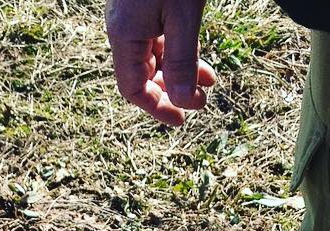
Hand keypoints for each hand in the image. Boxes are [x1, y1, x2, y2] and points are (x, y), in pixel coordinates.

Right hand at [105, 0, 216, 124]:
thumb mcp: (183, 17)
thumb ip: (182, 60)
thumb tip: (182, 102)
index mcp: (125, 36)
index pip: (133, 88)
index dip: (156, 107)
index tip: (181, 119)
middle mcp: (123, 29)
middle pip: (142, 75)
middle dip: (172, 92)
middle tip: (200, 101)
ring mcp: (132, 17)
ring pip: (154, 57)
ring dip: (179, 73)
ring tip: (207, 82)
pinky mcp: (144, 5)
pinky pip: (158, 38)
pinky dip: (178, 51)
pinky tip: (198, 57)